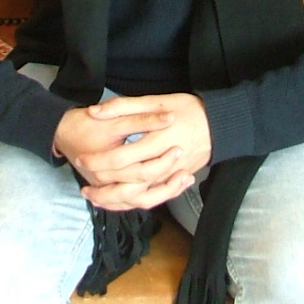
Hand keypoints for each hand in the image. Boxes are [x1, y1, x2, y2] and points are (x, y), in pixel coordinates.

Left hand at [53, 93, 211, 211]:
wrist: (222, 124)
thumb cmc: (189, 108)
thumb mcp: (157, 100)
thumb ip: (125, 106)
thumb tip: (95, 111)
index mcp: (157, 141)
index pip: (121, 158)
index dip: (99, 161)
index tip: (81, 159)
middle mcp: (164, 163)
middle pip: (128, 183)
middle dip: (103, 186)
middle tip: (84, 185)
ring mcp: (172, 176)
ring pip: (140, 198)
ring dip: (115, 201)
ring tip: (95, 198)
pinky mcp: (177, 182)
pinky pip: (153, 199)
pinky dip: (134, 203)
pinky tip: (119, 201)